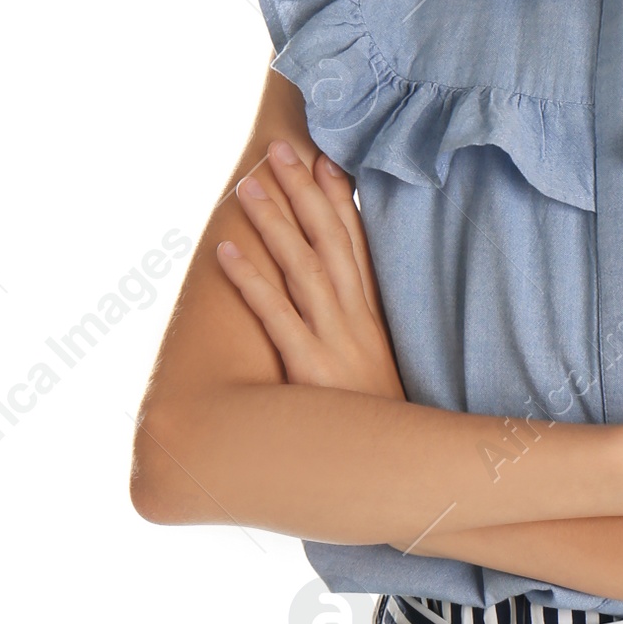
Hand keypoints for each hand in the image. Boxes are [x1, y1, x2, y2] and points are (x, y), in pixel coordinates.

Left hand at [218, 140, 405, 398]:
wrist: (397, 472)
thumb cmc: (378, 419)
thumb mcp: (378, 364)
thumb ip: (359, 328)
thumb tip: (339, 297)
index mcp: (372, 315)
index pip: (354, 242)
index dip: (337, 198)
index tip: (321, 157)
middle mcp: (356, 319)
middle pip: (328, 241)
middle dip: (301, 193)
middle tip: (276, 151)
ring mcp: (335, 342)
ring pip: (301, 268)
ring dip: (273, 223)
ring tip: (246, 187)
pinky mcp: (311, 368)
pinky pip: (276, 317)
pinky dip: (251, 281)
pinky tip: (225, 254)